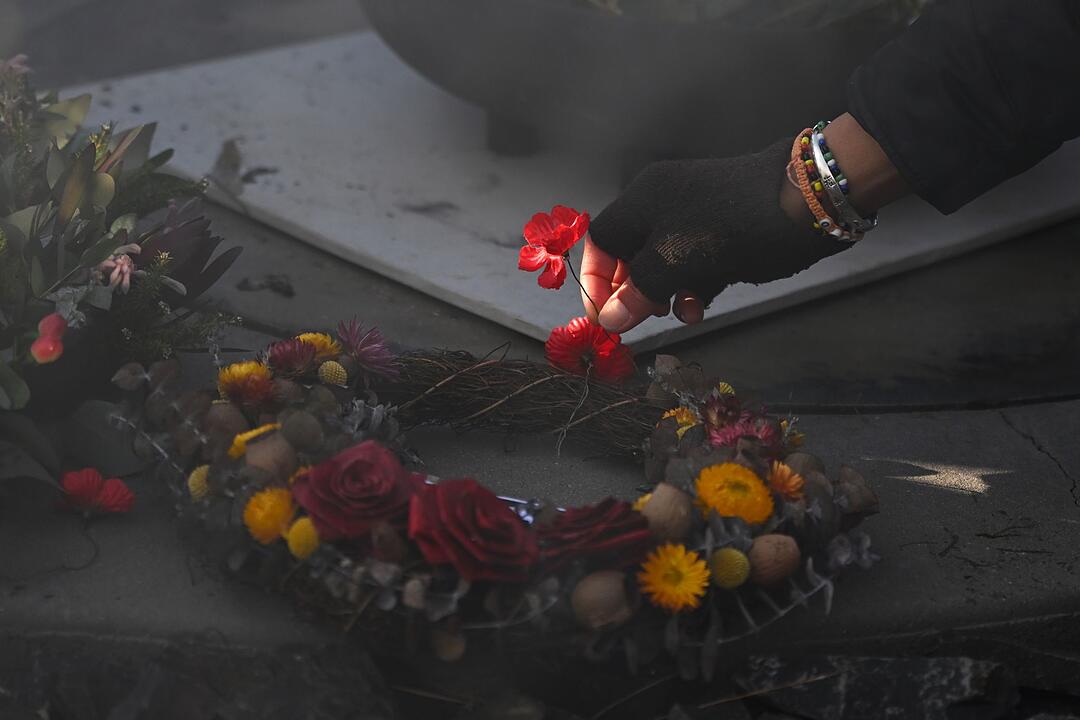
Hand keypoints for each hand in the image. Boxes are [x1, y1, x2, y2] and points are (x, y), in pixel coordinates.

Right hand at [584, 137, 848, 332]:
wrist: (807, 202)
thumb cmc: (732, 227)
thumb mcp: (676, 263)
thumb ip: (638, 292)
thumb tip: (609, 319)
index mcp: (643, 200)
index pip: (600, 240)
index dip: (595, 278)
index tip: (604, 315)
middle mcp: (664, 204)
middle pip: (631, 255)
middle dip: (634, 291)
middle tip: (640, 320)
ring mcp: (696, 219)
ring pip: (664, 265)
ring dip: (665, 295)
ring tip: (678, 313)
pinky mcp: (723, 234)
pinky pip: (694, 266)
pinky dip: (693, 288)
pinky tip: (701, 305)